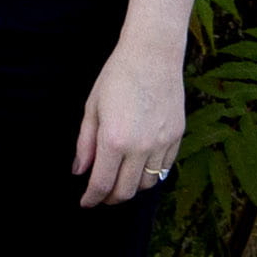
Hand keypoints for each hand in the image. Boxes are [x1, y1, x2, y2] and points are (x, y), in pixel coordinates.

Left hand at [72, 34, 186, 205]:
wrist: (152, 54)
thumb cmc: (117, 76)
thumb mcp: (92, 108)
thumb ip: (85, 144)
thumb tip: (80, 172)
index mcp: (114, 140)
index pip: (101, 184)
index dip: (91, 198)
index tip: (86, 203)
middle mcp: (140, 147)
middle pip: (126, 191)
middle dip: (110, 199)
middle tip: (101, 195)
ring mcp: (161, 143)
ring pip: (148, 184)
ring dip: (132, 187)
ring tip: (121, 179)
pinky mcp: (176, 136)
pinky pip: (164, 168)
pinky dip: (151, 173)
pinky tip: (140, 165)